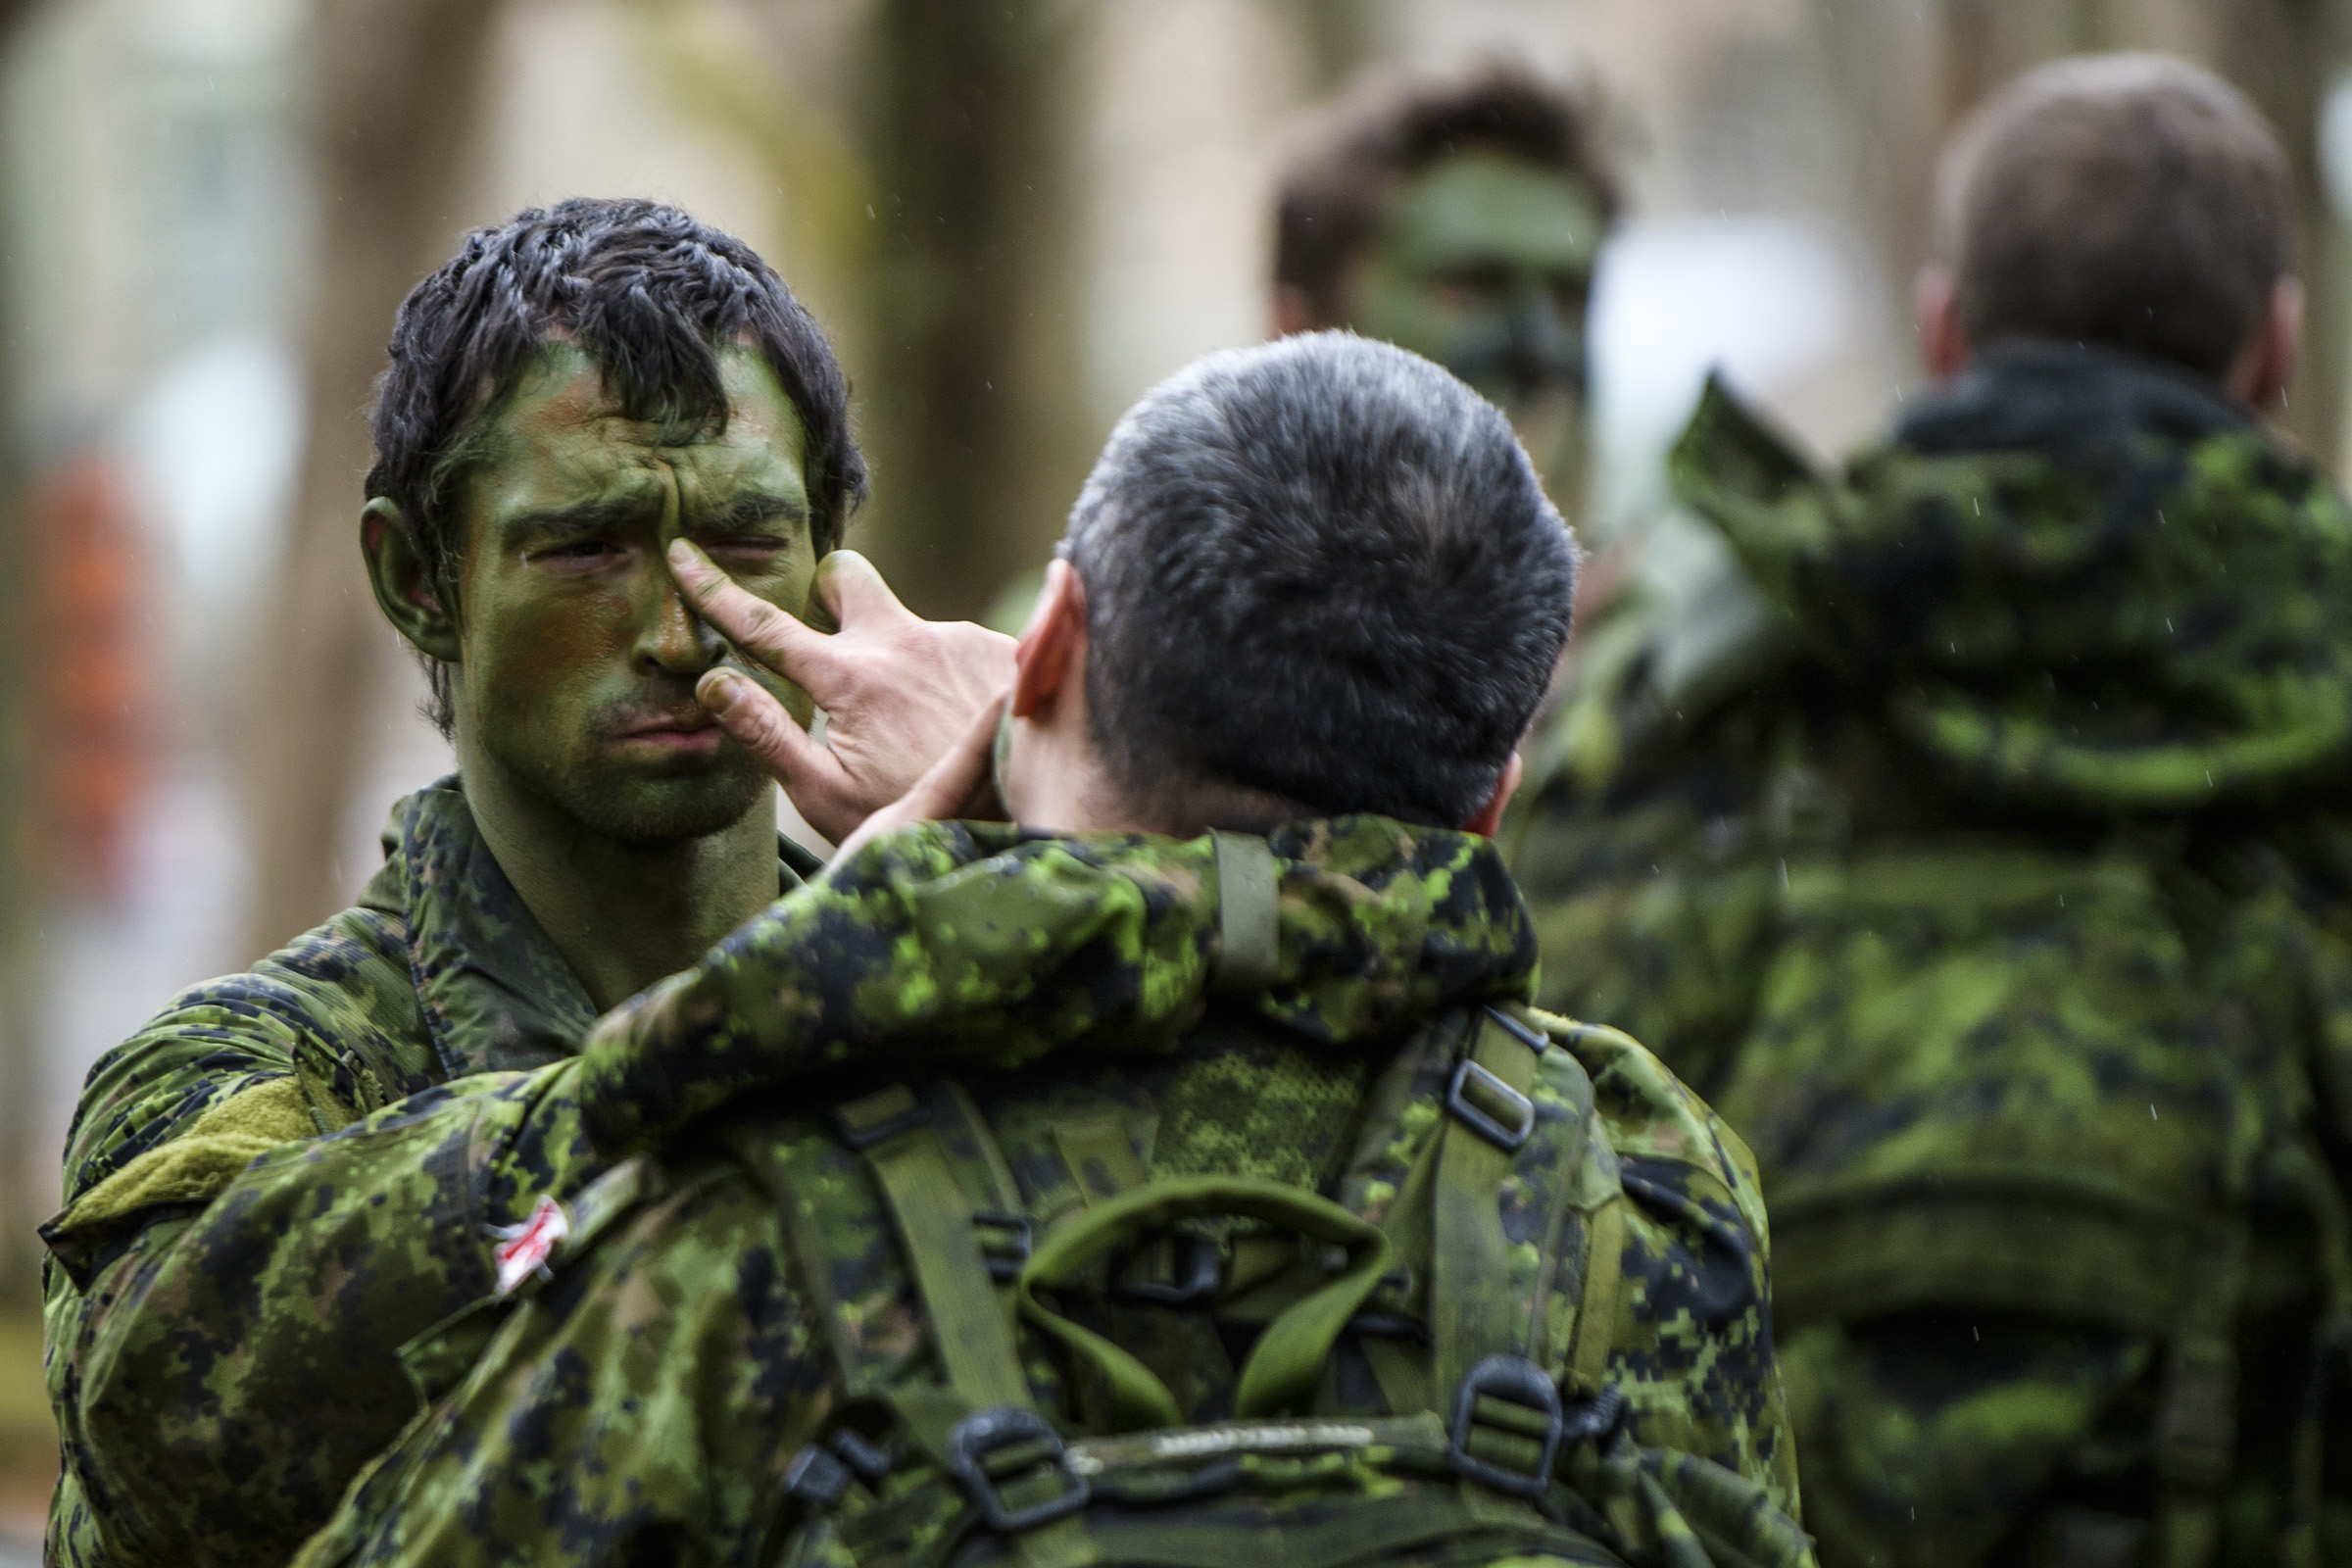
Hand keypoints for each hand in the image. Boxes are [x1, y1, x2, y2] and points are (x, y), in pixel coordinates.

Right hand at [670, 542, 1015, 841]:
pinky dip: (949, 678)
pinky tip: (959, 727)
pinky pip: (957, 645)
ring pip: (907, 625)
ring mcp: (956, 638)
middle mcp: (904, 642)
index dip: (716, 591)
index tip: (683, 553)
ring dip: (900, 663)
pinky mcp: (1000, 645)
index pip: (766, 625)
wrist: (1023, 824)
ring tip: (922, 734)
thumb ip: (766, 735)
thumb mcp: (827, 796)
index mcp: (850, 679)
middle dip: (829, 594)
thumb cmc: (914, 818)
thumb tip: (713, 682)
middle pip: (846, 576)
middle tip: (832, 645)